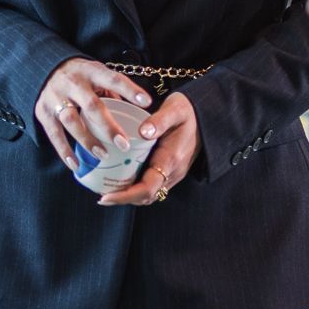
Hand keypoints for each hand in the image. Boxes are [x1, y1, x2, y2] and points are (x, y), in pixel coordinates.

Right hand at [35, 58, 152, 169]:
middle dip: (108, 126)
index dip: (130, 90)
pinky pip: (54, 134)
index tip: (147, 103)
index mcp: (90, 71)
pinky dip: (64, 151)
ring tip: (102, 155)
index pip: (113, 79)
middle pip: (92, 106)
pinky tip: (76, 164)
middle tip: (123, 144)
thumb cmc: (79, 76)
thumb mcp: (96, 74)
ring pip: (72, 120)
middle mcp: (72, 83)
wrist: (43, 69)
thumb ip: (112, 91)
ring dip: (88, 140)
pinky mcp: (43, 112)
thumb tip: (134, 112)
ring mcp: (55, 97)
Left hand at [99, 92, 197, 206]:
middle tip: (100, 194)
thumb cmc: (189, 111)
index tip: (105, 196)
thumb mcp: (175, 109)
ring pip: (148, 194)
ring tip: (106, 189)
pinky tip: (121, 178)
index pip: (146, 188)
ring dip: (128, 196)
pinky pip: (152, 186)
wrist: (208, 116)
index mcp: (171, 160)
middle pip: (145, 197)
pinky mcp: (171, 171)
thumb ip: (159, 120)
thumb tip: (142, 132)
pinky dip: (135, 188)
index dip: (124, 196)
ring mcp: (173, 174)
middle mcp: (172, 172)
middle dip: (122, 199)